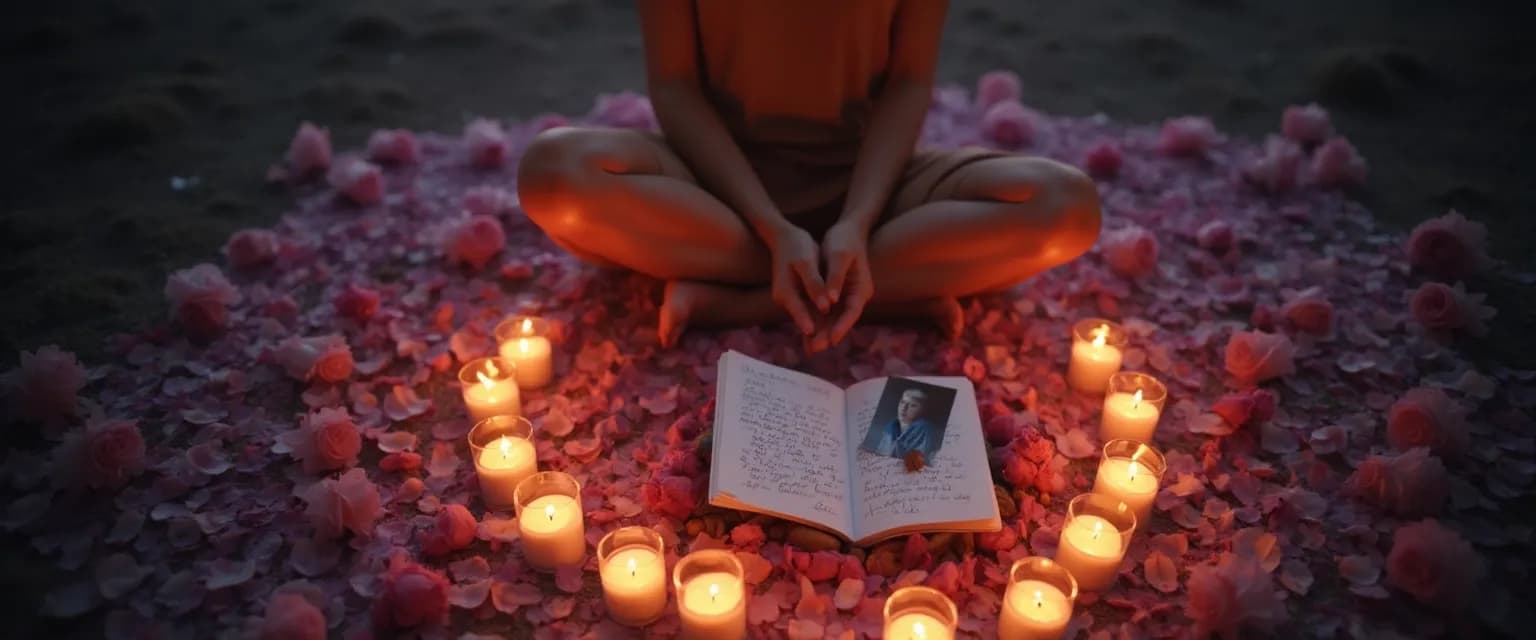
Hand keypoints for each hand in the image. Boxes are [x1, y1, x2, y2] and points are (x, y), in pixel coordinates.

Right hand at [766, 224, 827, 335]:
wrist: (785, 236)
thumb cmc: (796, 246)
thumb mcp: (806, 262)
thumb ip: (814, 284)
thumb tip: (824, 306)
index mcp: (785, 291)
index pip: (798, 311)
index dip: (808, 324)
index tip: (815, 337)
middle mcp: (785, 299)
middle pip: (803, 319)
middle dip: (813, 334)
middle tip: (821, 349)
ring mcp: (791, 298)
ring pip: (807, 317)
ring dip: (816, 330)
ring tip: (826, 346)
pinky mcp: (798, 295)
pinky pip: (809, 310)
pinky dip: (817, 320)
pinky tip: (826, 331)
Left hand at [820, 221, 873, 347]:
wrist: (847, 229)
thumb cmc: (844, 240)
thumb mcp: (838, 255)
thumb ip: (835, 278)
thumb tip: (831, 301)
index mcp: (861, 288)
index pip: (852, 312)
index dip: (841, 327)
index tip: (830, 340)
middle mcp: (856, 295)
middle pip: (842, 320)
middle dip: (829, 335)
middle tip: (815, 349)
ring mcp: (847, 295)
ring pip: (834, 318)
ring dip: (822, 332)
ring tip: (809, 348)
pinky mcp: (837, 294)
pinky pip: (828, 312)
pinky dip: (818, 321)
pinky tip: (806, 333)